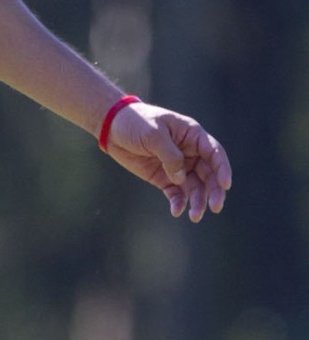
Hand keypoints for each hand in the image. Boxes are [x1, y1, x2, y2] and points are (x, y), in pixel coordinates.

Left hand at [102, 99, 230, 221]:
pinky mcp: (164, 178)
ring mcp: (178, 167)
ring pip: (195, 187)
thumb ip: (170, 155)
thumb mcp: (153, 134)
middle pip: (209, 174)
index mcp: (192, 136)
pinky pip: (177, 193)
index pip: (214, 153)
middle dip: (214, 191)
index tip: (226, 184)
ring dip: (198, 202)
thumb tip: (181, 178)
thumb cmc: (136, 123)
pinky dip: (179, 203)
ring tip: (195, 217)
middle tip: (215, 208)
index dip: (223, 169)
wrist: (113, 128)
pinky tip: (177, 211)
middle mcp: (190, 152)